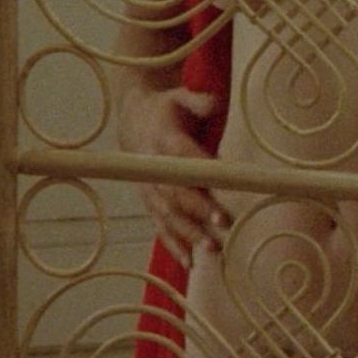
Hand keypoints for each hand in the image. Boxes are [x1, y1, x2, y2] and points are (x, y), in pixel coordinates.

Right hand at [118, 86, 231, 270]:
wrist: (134, 121)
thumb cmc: (166, 109)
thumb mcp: (180, 95)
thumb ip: (198, 99)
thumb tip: (214, 102)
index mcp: (164, 140)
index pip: (183, 162)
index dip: (202, 180)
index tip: (222, 195)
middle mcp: (154, 168)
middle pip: (176, 194)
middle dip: (199, 213)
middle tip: (223, 227)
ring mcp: (150, 188)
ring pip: (168, 215)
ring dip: (189, 234)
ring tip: (212, 251)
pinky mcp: (150, 201)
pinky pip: (161, 226)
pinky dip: (174, 244)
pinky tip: (190, 262)